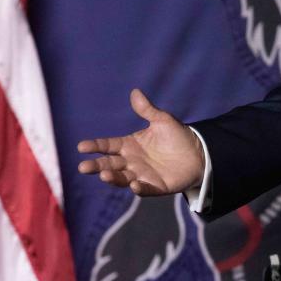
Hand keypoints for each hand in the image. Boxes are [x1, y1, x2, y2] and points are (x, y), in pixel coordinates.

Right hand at [77, 89, 204, 195]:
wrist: (198, 152)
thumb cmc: (177, 136)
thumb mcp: (162, 120)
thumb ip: (147, 110)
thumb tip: (135, 91)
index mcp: (129, 145)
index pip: (108, 145)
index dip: (95, 146)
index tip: (81, 146)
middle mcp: (132, 161)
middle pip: (110, 164)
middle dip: (97, 166)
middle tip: (83, 167)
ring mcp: (142, 175)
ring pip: (122, 178)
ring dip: (113, 178)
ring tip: (104, 175)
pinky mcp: (156, 186)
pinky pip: (145, 189)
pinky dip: (139, 188)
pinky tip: (134, 185)